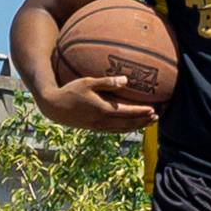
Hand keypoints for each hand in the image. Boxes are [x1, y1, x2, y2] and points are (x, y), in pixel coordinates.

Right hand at [33, 69, 158, 136]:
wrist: (54, 107)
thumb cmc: (70, 91)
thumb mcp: (87, 82)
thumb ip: (107, 82)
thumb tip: (125, 80)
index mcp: (102, 109)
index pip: (127, 112)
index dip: (141, 112)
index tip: (153, 110)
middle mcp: (102, 121)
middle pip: (127, 124)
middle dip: (142, 121)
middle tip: (156, 118)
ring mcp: (98, 127)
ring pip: (121, 129)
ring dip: (136, 127)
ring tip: (147, 123)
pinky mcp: (93, 128)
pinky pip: (113, 131)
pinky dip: (124, 129)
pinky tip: (129, 126)